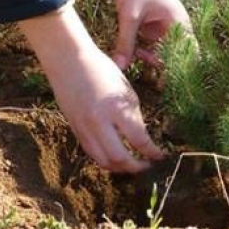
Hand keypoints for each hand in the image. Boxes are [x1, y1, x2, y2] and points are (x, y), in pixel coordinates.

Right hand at [18, 3, 163, 172]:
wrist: (68, 60)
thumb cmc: (100, 69)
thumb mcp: (124, 90)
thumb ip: (132, 115)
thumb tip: (141, 138)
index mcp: (115, 108)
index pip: (139, 140)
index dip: (152, 152)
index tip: (160, 156)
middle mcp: (99, 122)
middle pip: (120, 158)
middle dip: (137, 166)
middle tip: (147, 165)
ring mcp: (84, 128)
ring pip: (104, 161)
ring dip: (120, 168)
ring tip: (131, 165)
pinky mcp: (75, 130)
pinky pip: (92, 153)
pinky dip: (105, 159)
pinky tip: (115, 157)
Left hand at [110, 0, 190, 69]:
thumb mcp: (129, 16)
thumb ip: (125, 43)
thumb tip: (119, 68)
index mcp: (179, 23)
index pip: (189, 54)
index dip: (181, 69)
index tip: (168, 82)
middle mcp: (177, 27)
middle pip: (175, 55)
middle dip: (162, 65)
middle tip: (146, 69)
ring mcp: (165, 27)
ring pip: (162, 52)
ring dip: (150, 58)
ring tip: (136, 56)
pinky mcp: (154, 26)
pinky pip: (152, 45)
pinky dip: (144, 50)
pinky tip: (133, 51)